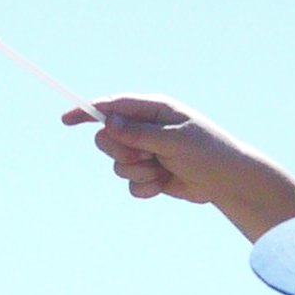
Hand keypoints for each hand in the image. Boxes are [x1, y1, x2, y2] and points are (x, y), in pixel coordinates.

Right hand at [63, 95, 294, 241]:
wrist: (228, 182)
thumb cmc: (208, 153)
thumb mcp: (174, 140)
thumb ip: (139, 133)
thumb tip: (108, 121)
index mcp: (154, 110)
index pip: (113, 107)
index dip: (87, 112)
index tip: (66, 120)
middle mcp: (146, 130)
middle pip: (108, 139)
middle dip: (121, 152)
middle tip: (146, 156)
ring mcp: (147, 153)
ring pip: (117, 165)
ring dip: (138, 172)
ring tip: (163, 171)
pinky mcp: (150, 175)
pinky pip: (130, 185)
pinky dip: (145, 188)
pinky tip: (164, 185)